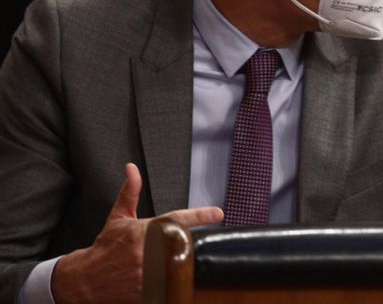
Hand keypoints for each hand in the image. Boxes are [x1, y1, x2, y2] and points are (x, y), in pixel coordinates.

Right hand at [51, 163, 223, 303]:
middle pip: (183, 245)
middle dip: (189, 244)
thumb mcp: (118, 217)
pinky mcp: (147, 292)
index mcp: (143, 231)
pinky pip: (169, 286)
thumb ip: (130, 193)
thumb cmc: (106, 246)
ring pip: (178, 266)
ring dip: (182, 263)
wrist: (85, 278)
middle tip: (189, 246)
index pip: (177, 220)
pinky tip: (167, 278)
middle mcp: (146, 251)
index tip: (218, 212)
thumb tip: (132, 169)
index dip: (200, 215)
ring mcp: (147, 273)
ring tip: (174, 262)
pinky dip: (171, 281)